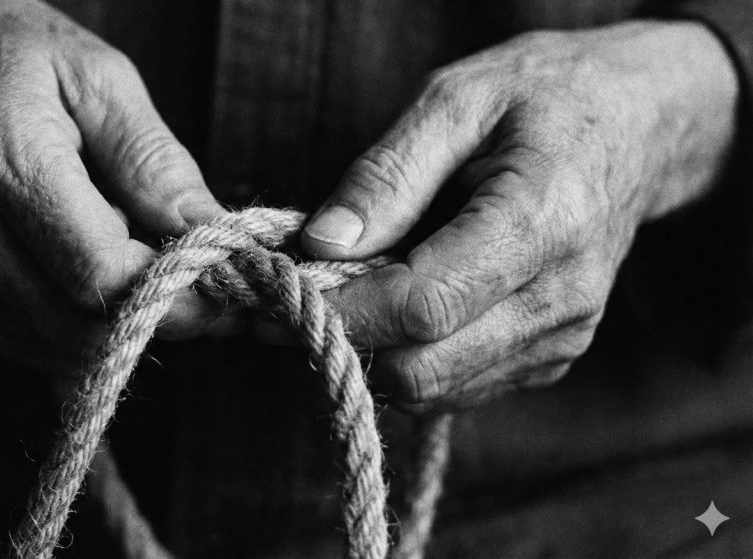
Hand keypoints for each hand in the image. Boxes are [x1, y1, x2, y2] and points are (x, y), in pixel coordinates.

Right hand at [0, 0, 234, 374]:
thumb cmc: (9, 58)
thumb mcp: (98, 78)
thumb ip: (154, 161)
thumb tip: (211, 231)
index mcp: (4, 163)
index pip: (99, 274)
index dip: (171, 293)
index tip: (219, 280)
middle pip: (82, 328)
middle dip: (157, 320)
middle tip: (205, 290)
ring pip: (62, 351)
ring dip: (122, 330)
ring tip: (151, 274)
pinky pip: (35, 347)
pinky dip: (83, 329)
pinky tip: (97, 280)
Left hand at [300, 22, 737, 409]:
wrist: (636, 127)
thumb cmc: (545, 99)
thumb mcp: (458, 100)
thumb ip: (387, 174)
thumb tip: (320, 244)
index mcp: (542, 223)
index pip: (423, 307)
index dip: (340, 311)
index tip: (280, 291)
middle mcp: (561, 299)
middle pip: (422, 368)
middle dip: (345, 339)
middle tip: (298, 292)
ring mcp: (561, 338)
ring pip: (433, 390)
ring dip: (373, 351)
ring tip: (347, 289)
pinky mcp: (549, 357)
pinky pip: (456, 387)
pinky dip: (408, 356)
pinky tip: (395, 301)